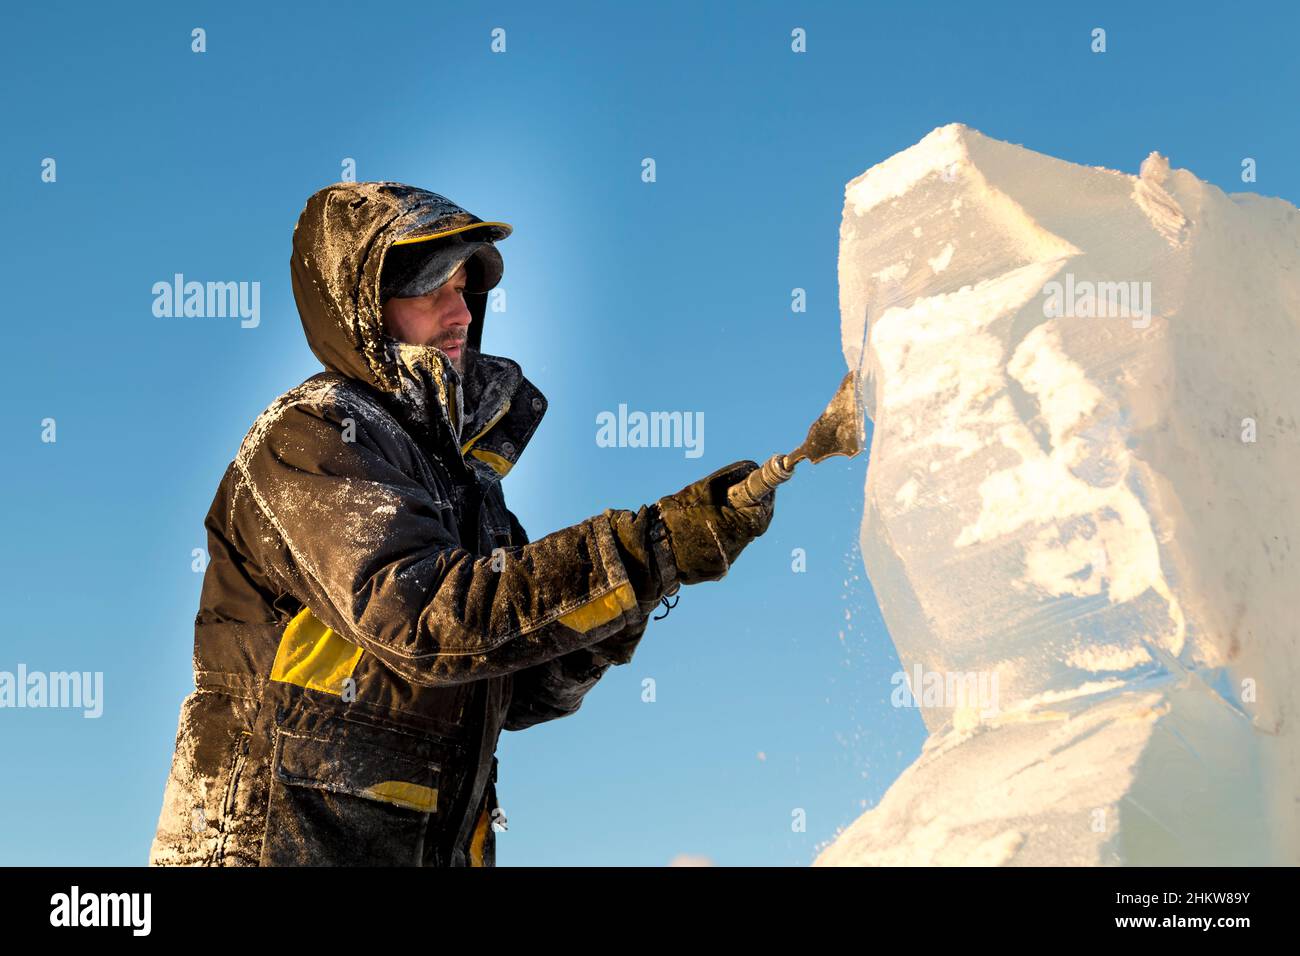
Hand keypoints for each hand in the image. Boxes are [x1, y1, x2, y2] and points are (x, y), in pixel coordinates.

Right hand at [654, 460, 775, 584]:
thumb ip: (726, 478)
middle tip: (740, 496)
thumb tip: (748, 469)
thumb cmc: (674, 519)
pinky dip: (721, 538)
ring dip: (734, 524)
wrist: (653, 553)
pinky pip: (725, 549)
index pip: (762, 511)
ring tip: (715, 513)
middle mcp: (734, 547)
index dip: (764, 497)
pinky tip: (706, 531)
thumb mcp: (699, 490)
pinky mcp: (716, 570)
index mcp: (734, 527)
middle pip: (752, 525)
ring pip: (739, 537)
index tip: (762, 486)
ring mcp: (726, 561)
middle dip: (749, 509)